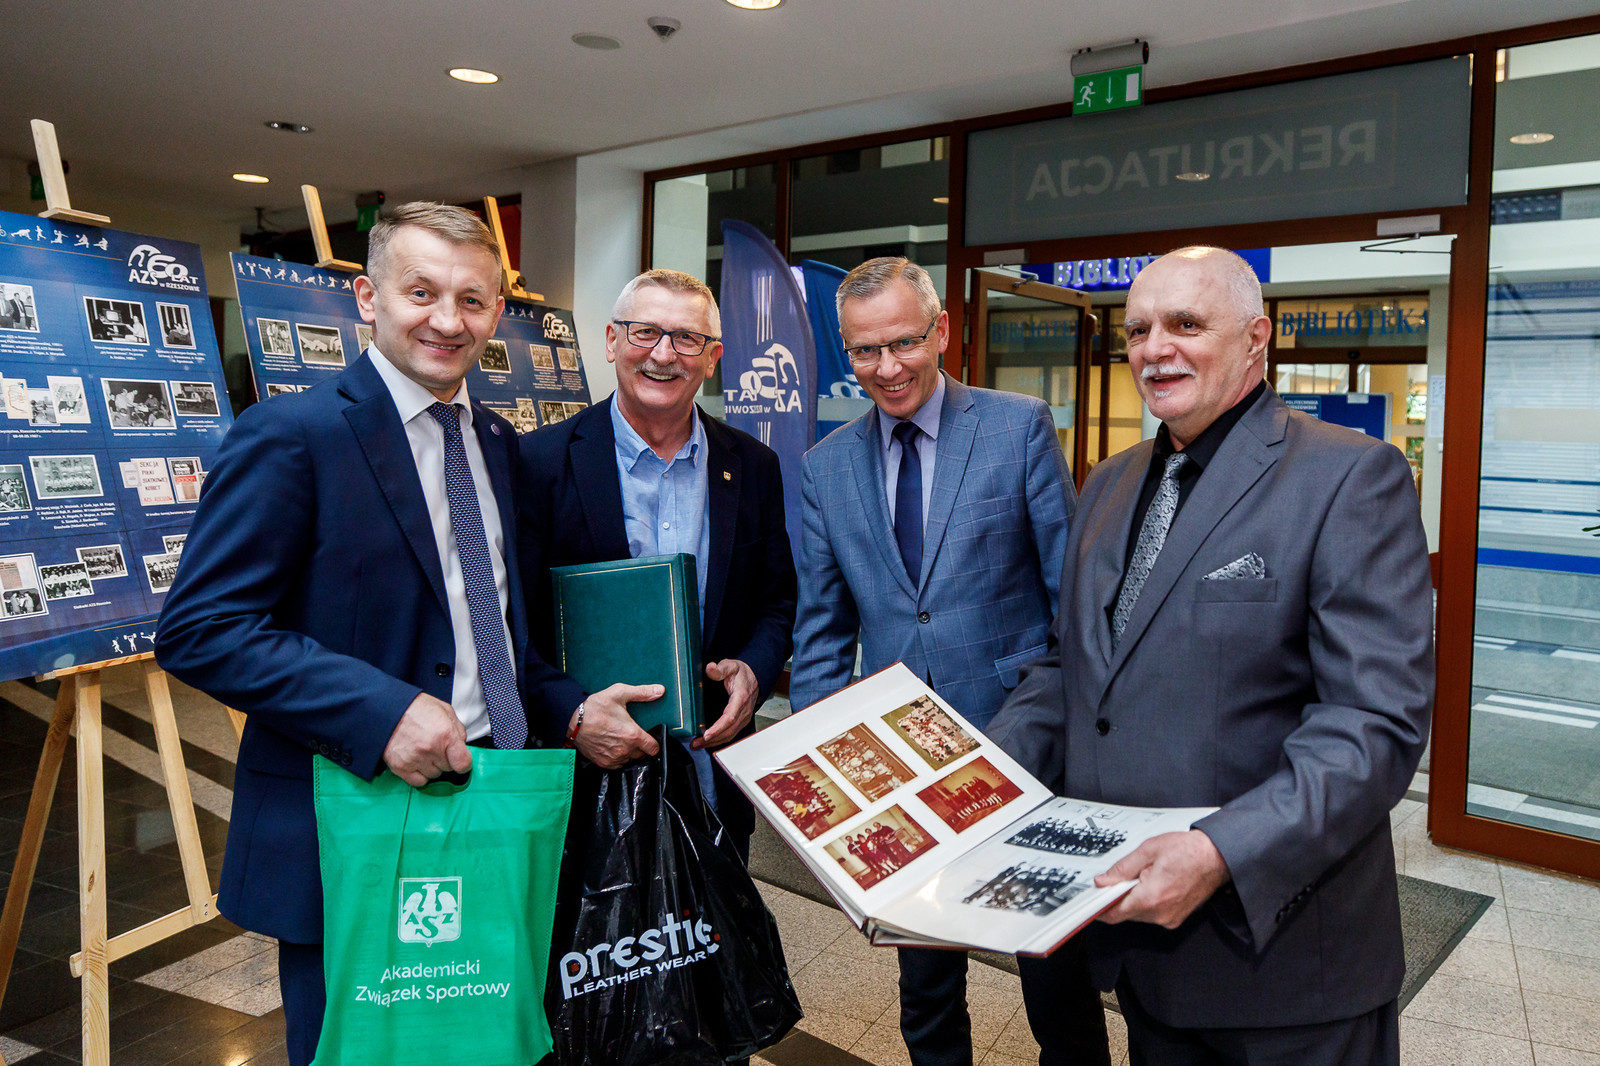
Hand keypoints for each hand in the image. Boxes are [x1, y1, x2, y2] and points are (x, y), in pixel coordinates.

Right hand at [383, 692, 470, 786]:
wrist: (388, 708)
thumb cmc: (416, 708)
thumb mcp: (445, 711)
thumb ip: (458, 730)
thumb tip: (462, 746)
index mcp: (445, 734)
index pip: (463, 763)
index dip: (464, 762)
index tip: (460, 760)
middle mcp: (430, 749)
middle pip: (448, 769)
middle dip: (445, 759)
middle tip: (436, 746)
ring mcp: (414, 759)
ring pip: (434, 775)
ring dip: (432, 766)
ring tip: (424, 751)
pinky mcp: (400, 767)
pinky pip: (418, 782)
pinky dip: (420, 774)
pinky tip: (417, 761)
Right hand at [572, 683, 663, 768]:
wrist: (572, 720)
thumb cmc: (595, 707)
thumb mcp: (619, 693)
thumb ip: (642, 692)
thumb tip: (660, 690)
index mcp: (633, 735)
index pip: (654, 748)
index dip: (654, 743)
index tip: (651, 738)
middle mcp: (625, 749)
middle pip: (642, 755)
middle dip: (641, 746)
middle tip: (633, 735)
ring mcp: (614, 758)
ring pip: (629, 760)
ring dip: (629, 752)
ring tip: (622, 740)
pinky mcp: (603, 762)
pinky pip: (617, 765)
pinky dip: (618, 758)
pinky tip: (613, 746)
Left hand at [693, 659, 757, 748]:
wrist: (755, 677)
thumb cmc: (742, 673)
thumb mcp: (731, 666)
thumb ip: (720, 668)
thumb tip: (710, 668)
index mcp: (740, 698)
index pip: (730, 717)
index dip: (718, 728)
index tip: (707, 735)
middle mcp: (744, 711)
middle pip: (729, 730)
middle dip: (712, 739)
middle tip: (695, 743)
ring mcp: (743, 718)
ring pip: (730, 735)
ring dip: (714, 742)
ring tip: (698, 745)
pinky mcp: (741, 721)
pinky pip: (731, 733)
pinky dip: (719, 740)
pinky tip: (708, 741)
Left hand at [1094, 830, 1230, 928]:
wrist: (1217, 857)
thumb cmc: (1187, 851)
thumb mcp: (1148, 850)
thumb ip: (1122, 868)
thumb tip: (1103, 881)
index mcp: (1151, 897)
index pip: (1115, 913)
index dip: (1100, 908)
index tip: (1091, 901)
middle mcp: (1160, 913)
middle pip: (1125, 913)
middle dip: (1117, 898)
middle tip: (1118, 878)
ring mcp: (1170, 918)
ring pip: (1138, 914)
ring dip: (1133, 899)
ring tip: (1143, 876)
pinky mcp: (1176, 918)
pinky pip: (1152, 914)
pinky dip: (1146, 902)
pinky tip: (1152, 884)